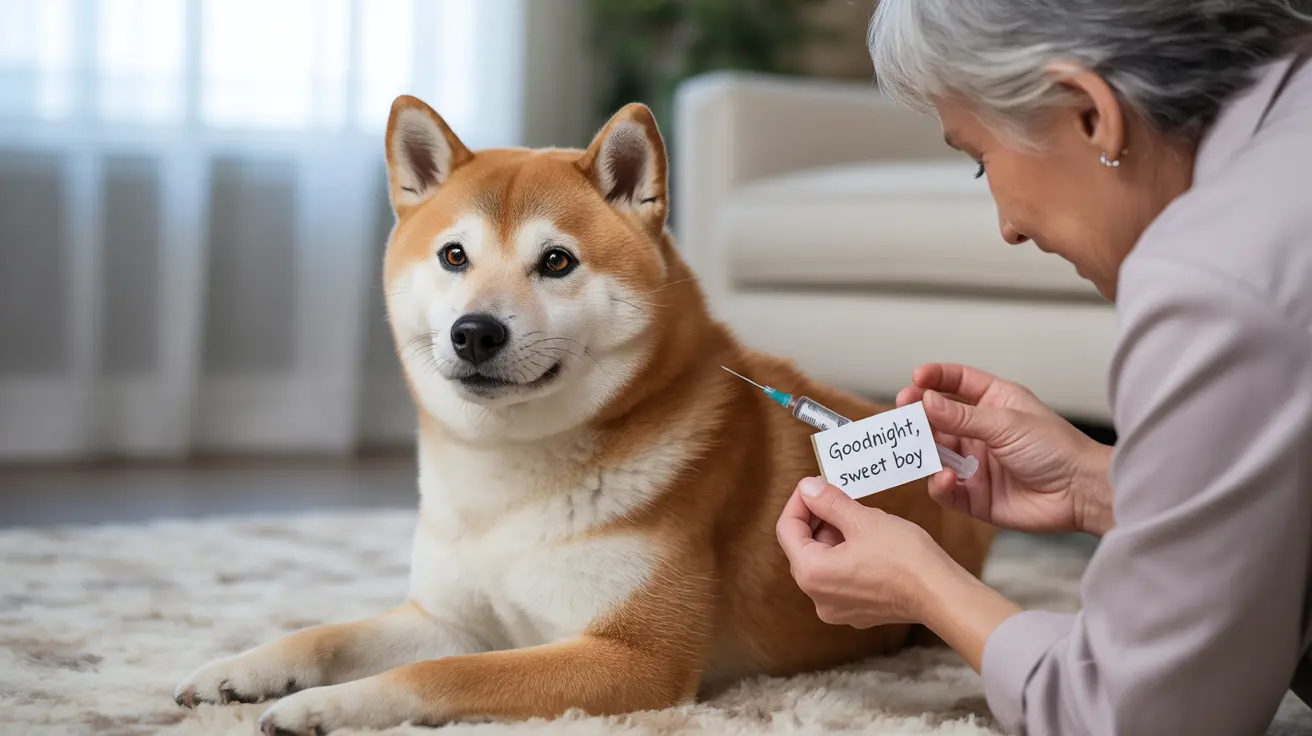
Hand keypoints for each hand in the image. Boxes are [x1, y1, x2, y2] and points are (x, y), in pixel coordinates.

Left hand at [775, 477, 961, 627]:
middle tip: (836, 497)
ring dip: (833, 537)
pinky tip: (866, 541)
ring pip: (822, 563)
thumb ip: (828, 502)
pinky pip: (840, 578)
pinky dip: (845, 557)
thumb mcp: (862, 520)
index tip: (813, 486)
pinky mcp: (857, 612)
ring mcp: (837, 609)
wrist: (940, 594)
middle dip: (817, 520)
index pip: (787, 530)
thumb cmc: (905, 558)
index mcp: (812, 574)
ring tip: (855, 517)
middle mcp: (818, 597)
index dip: (799, 502)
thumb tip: (808, 488)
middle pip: (803, 548)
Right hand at [897, 363, 1113, 535]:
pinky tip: (946, 478)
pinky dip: (939, 484)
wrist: (1080, 493)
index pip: (957, 383)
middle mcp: (981, 431)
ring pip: (935, 454)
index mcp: (994, 403)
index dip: (935, 378)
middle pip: (938, 419)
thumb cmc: (1057, 449)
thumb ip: (962, 416)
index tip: (915, 379)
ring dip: (924, 450)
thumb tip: (926, 401)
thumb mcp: (1006, 423)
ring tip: (917, 447)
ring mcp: (975, 464)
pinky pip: (944, 489)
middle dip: (918, 416)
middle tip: (902, 414)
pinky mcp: (974, 496)